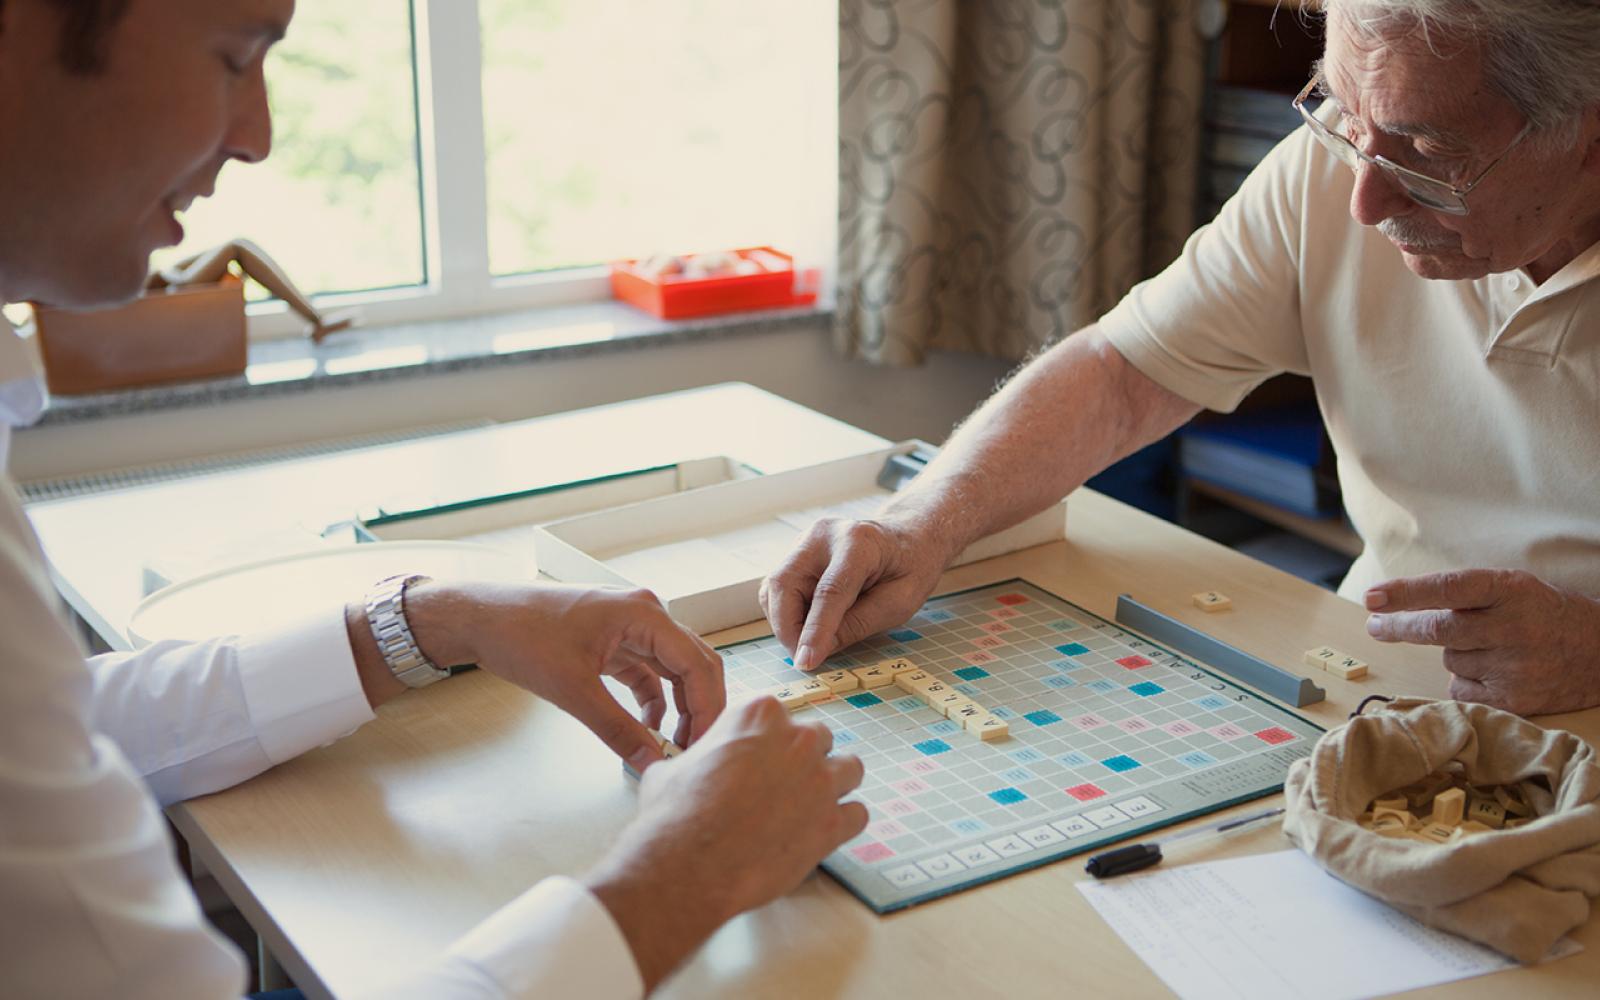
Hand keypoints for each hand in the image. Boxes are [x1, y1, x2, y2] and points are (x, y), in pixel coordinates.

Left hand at [405, 582, 723, 770]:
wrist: (482, 618)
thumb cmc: (522, 637)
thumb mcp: (573, 691)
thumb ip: (617, 729)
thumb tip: (650, 761)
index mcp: (644, 614)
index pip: (697, 664)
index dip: (708, 707)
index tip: (706, 745)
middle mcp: (646, 614)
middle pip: (693, 664)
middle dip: (700, 708)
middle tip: (696, 750)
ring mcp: (631, 626)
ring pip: (674, 669)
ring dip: (679, 705)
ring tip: (674, 745)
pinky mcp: (615, 639)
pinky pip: (649, 671)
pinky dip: (653, 700)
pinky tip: (646, 728)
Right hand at [584, 696, 866, 990]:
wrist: (687, 864)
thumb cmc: (674, 815)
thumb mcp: (673, 768)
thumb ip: (697, 758)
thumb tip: (688, 768)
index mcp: (759, 714)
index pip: (778, 716)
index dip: (767, 741)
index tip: (756, 762)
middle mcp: (797, 739)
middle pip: (819, 738)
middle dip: (803, 760)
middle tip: (780, 787)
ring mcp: (820, 780)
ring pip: (850, 769)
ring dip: (833, 785)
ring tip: (809, 807)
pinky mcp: (832, 823)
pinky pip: (858, 814)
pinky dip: (843, 824)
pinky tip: (820, 834)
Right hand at [760, 515, 948, 670]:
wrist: (907, 537)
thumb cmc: (909, 568)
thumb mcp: (900, 603)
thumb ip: (859, 624)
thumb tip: (819, 649)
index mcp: (859, 543)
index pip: (828, 591)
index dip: (814, 631)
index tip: (806, 663)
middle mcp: (823, 535)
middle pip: (786, 584)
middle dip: (788, 628)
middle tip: (805, 659)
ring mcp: (805, 540)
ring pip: (774, 587)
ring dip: (785, 622)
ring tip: (812, 639)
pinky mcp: (795, 552)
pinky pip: (777, 588)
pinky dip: (786, 612)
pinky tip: (809, 622)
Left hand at [1364, 569, 1599, 714]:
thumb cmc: (1543, 614)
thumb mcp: (1513, 588)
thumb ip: (1464, 595)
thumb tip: (1395, 608)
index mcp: (1511, 590)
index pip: (1448, 588)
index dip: (1406, 593)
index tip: (1373, 598)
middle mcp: (1513, 628)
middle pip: (1437, 631)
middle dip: (1399, 628)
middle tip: (1376, 625)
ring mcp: (1514, 667)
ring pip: (1451, 660)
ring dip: (1456, 654)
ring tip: (1493, 648)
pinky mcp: (1513, 700)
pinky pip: (1461, 689)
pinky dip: (1467, 681)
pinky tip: (1496, 672)